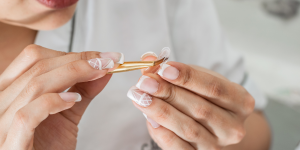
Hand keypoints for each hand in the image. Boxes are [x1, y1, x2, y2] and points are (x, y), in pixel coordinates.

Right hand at [0, 45, 122, 149]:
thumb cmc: (48, 148)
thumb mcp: (67, 113)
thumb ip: (82, 90)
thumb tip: (102, 68)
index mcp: (11, 91)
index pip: (34, 58)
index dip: (71, 53)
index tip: (101, 56)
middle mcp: (1, 102)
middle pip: (37, 67)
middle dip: (78, 60)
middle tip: (107, 61)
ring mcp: (0, 123)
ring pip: (34, 85)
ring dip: (73, 74)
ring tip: (99, 74)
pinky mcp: (9, 144)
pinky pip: (26, 115)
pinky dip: (52, 102)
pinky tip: (72, 100)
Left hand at [127, 55, 254, 149]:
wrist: (215, 125)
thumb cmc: (207, 98)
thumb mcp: (197, 79)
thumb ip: (175, 70)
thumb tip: (148, 61)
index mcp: (240, 102)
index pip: (214, 88)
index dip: (188, 78)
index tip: (164, 69)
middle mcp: (233, 127)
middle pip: (200, 108)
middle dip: (168, 93)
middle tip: (145, 82)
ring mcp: (217, 145)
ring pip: (188, 128)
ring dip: (160, 110)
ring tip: (140, 96)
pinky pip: (178, 147)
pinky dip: (161, 132)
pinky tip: (148, 117)